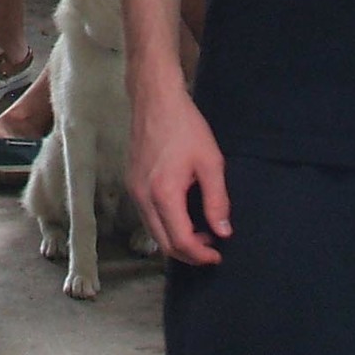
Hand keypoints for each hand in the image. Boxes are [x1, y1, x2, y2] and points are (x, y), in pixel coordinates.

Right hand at [129, 79, 231, 264]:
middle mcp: (143, 198)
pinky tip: (182, 217)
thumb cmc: (185, 127)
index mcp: (164, 194)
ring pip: (153, 233)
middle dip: (189, 254)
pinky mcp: (131, 184)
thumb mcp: (210, 162)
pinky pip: (147, 217)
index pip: (181, 241)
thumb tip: (223, 232)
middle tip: (211, 249)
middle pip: (164, 244)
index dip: (201, 255)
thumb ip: (217, 200)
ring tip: (200, 234)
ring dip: (176, 241)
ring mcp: (134, 191)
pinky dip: (165, 227)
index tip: (218, 254)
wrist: (155, 100)